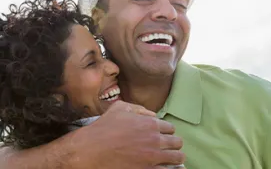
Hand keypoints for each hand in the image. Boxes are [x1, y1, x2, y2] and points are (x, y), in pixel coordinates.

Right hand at [55, 101, 184, 168]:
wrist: (92, 150)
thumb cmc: (103, 129)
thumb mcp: (118, 109)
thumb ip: (138, 108)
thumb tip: (151, 114)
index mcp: (150, 124)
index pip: (170, 128)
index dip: (166, 131)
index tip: (161, 135)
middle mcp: (155, 140)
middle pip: (177, 142)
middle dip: (173, 144)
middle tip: (166, 147)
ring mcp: (153, 157)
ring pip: (178, 157)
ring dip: (175, 157)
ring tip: (169, 158)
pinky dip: (169, 168)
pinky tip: (164, 167)